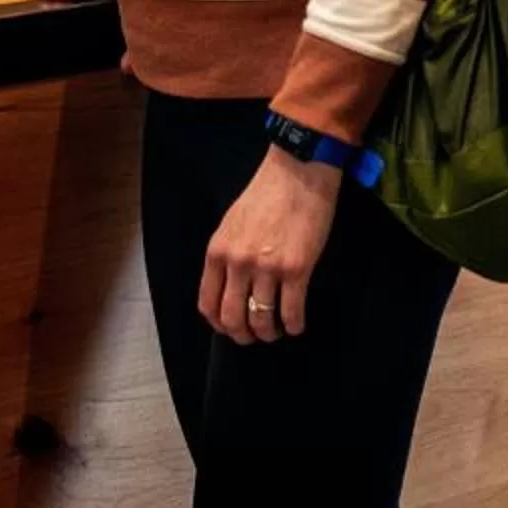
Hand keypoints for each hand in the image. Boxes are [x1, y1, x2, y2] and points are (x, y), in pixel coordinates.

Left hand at [200, 150, 341, 344]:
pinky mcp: (296, 269)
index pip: (208, 304)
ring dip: (270, 333)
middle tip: (255, 336)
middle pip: (232, 319)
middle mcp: (238, 264)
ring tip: (278, 330)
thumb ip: (227, 255)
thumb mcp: (232, 223)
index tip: (231, 327)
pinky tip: (297, 325)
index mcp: (217, 252)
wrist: (299, 171)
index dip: (219, 324)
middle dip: (244, 336)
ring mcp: (267, 268)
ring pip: (262, 320)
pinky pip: (292, 312)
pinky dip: (294, 325)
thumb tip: (230, 286)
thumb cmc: (266, 193)